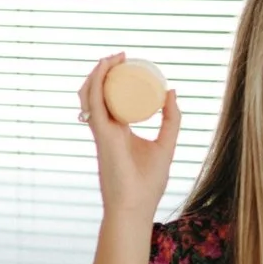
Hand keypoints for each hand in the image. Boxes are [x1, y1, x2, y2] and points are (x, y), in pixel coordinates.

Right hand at [79, 54, 181, 224]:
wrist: (135, 206)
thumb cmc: (148, 183)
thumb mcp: (165, 144)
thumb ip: (171, 120)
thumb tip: (171, 91)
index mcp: (118, 130)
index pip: (111, 99)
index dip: (115, 80)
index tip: (130, 64)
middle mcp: (105, 128)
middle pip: (98, 93)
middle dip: (105, 71)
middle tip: (122, 57)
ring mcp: (100, 131)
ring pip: (91, 94)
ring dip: (98, 73)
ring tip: (114, 58)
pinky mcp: (100, 135)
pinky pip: (94, 103)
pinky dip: (97, 84)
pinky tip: (105, 69)